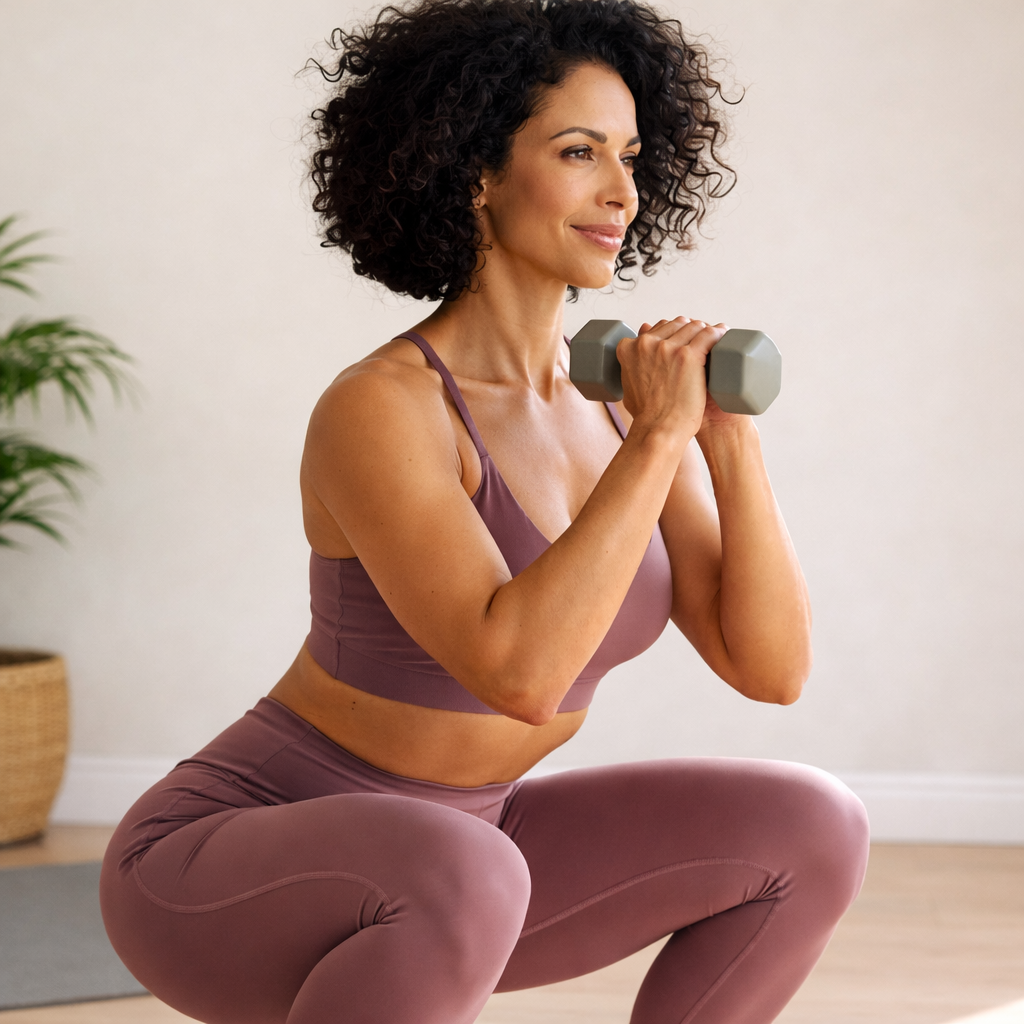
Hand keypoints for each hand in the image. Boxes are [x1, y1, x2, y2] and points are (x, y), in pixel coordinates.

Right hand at [616, 317, 727, 441]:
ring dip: (706, 331)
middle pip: (677, 324)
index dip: (673, 334)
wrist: (658, 431)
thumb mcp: (628, 384)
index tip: (683, 343)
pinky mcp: (688, 356)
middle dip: (690, 330)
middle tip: (702, 343)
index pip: (658, 328)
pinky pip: (709, 334)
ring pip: (694, 326)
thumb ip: (628, 364)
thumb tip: (628, 351)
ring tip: (716, 340)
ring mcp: (667, 348)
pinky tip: (724, 335)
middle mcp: (647, 343)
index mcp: (630, 347)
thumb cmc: (645, 415)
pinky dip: (719, 333)